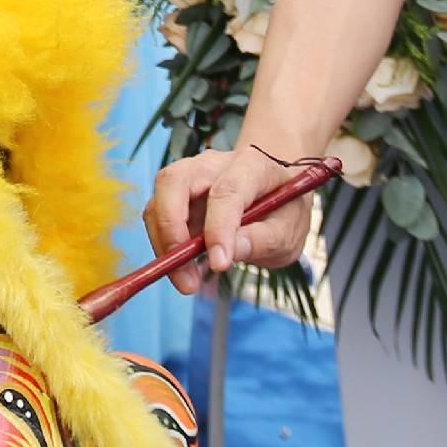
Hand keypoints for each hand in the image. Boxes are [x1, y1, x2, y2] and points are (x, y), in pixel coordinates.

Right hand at [145, 142, 318, 292]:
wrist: (275, 192)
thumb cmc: (284, 209)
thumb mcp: (289, 231)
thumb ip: (264, 239)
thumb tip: (230, 252)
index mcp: (251, 165)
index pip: (227, 191)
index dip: (219, 228)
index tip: (219, 264)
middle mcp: (213, 164)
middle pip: (175, 181)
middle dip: (171, 227)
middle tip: (184, 271)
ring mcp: (190, 177)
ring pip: (159, 199)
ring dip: (164, 243)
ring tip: (186, 281)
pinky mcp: (176, 196)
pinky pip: (157, 216)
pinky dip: (163, 245)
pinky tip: (184, 269)